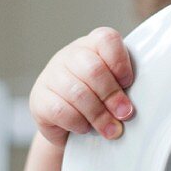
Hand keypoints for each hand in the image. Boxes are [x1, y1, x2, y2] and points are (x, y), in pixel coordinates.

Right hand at [29, 27, 134, 147]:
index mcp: (92, 45)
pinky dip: (78, 123)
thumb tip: (131, 107)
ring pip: (78, 93)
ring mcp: (51, 75)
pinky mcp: (39, 99)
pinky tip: (85, 128)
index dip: (120, 63)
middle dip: (112, 95)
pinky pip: (60, 111)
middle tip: (124, 114)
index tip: (128, 83)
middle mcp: (69, 55)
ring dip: (99, 115)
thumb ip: (124, 86)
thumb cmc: (97, 98)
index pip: (107, 40)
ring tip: (112, 130)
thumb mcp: (113, 85)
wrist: (66, 119)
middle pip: (93, 69)